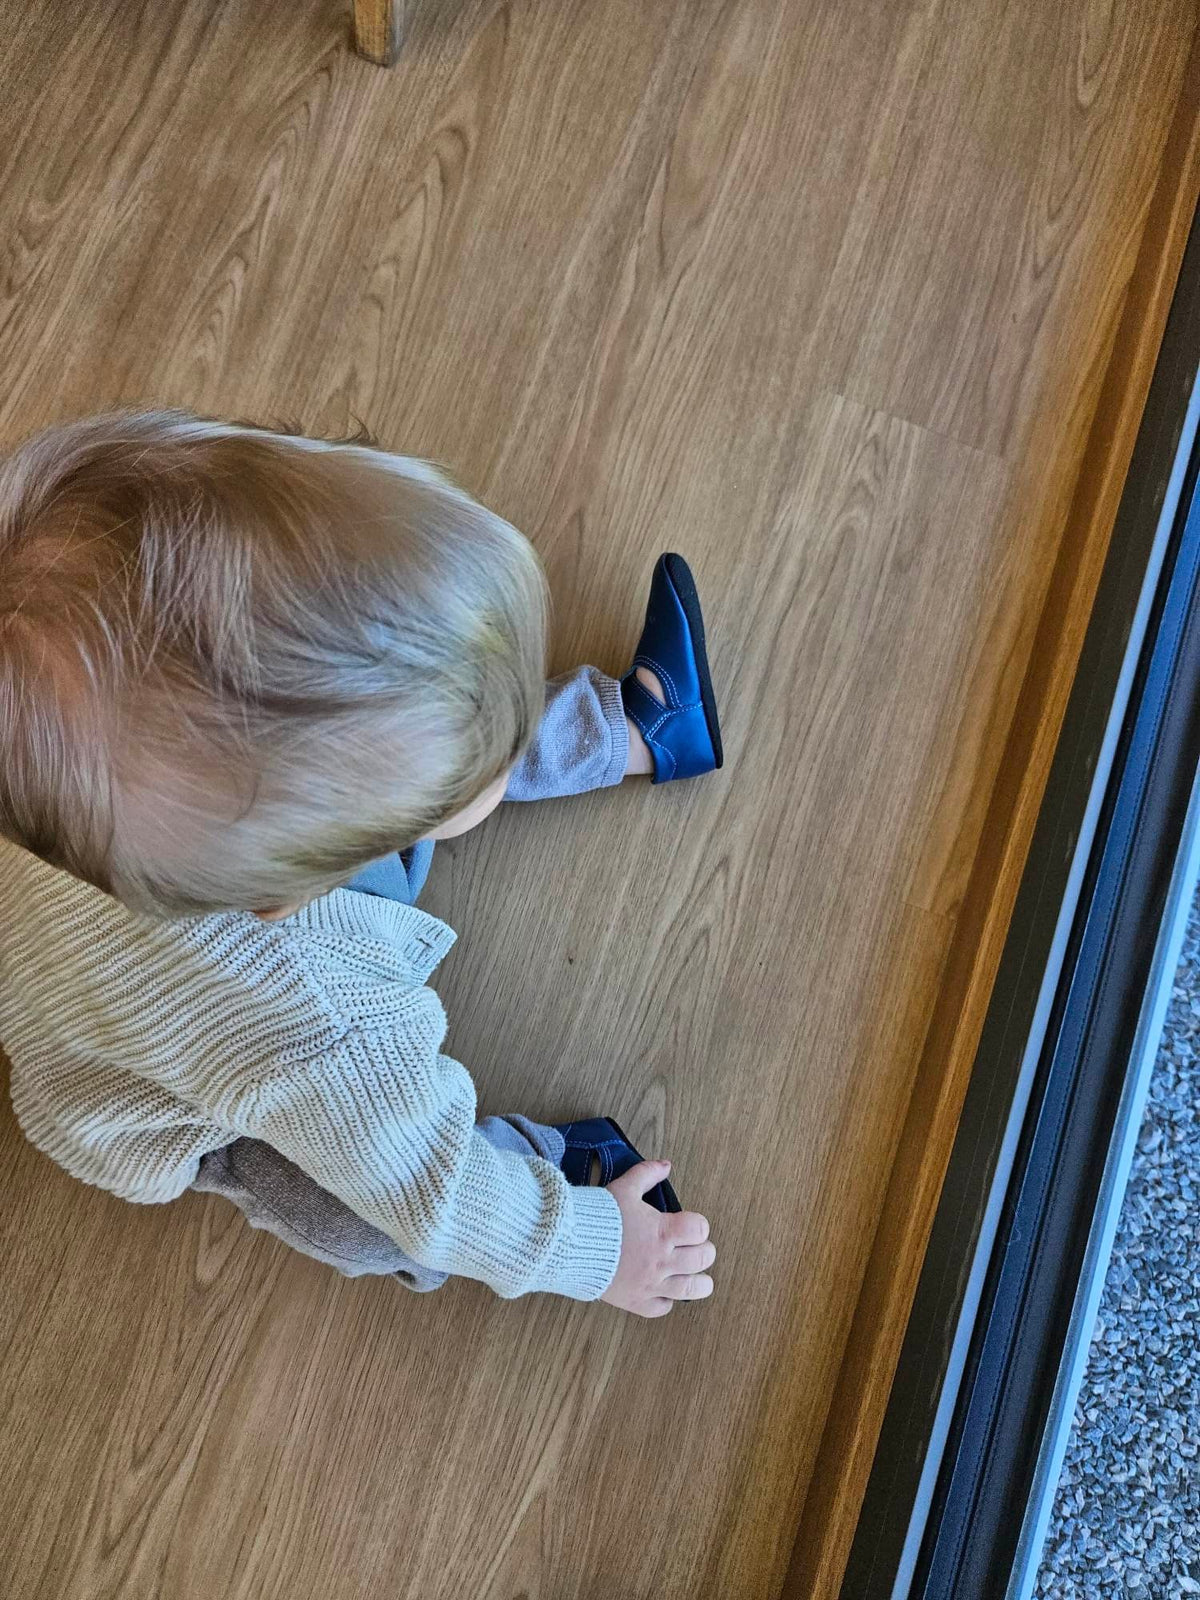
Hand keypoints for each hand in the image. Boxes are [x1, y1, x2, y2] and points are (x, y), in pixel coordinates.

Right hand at [599, 1161, 714, 1317]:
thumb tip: (666, 1165)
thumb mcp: (624, 1188)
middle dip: (703, 1251)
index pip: (700, 1230)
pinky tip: (663, 1290)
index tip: (691, 1227)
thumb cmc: (597, 1216)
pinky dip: (667, 1300)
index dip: (699, 1226)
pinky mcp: (636, 1301)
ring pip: (693, 1288)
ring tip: (695, 1275)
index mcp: (662, 1231)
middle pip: (703, 1258)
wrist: (570, 1244)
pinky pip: (663, 1307)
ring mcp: (651, 1283)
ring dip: (699, 1281)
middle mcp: (661, 1260)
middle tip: (694, 1247)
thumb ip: (647, 1174)